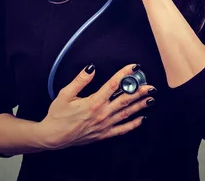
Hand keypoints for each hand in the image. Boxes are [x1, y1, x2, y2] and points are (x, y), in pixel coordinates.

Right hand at [39, 64, 154, 149]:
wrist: (53, 136)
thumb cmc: (58, 115)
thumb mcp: (65, 94)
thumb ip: (80, 80)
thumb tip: (91, 68)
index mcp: (93, 102)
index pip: (113, 85)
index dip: (124, 74)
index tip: (134, 67)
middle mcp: (102, 114)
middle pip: (124, 100)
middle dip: (138, 91)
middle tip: (150, 85)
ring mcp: (104, 125)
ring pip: (126, 114)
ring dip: (139, 106)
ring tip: (151, 99)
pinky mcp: (103, 134)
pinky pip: (121, 130)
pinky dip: (133, 125)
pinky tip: (141, 119)